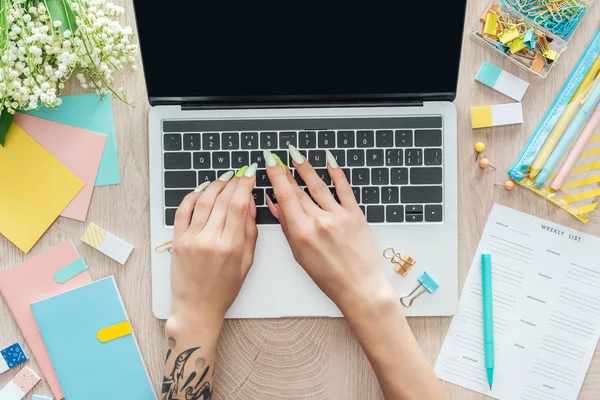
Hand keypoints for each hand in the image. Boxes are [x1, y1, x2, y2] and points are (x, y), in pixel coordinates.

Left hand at [168, 167, 258, 327]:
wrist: (196, 308)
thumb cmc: (224, 289)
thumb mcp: (247, 263)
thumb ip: (250, 232)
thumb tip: (249, 204)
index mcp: (231, 246)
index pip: (239, 205)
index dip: (245, 184)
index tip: (250, 173)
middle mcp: (210, 240)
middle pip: (222, 199)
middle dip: (233, 182)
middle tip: (240, 174)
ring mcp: (191, 239)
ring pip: (204, 201)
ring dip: (215, 185)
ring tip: (224, 178)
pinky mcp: (177, 240)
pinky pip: (183, 210)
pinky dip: (193, 196)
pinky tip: (203, 190)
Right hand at [264, 148, 394, 313]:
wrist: (359, 285)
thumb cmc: (328, 276)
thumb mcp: (299, 254)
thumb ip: (287, 226)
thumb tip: (274, 203)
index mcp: (302, 233)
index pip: (285, 197)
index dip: (276, 176)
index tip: (270, 162)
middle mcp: (319, 221)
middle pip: (299, 191)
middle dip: (287, 172)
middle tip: (279, 157)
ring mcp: (339, 216)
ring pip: (318, 186)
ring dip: (306, 168)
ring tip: (296, 155)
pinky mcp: (355, 214)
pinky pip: (344, 189)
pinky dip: (336, 174)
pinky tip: (329, 161)